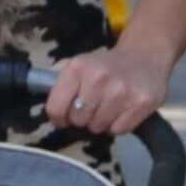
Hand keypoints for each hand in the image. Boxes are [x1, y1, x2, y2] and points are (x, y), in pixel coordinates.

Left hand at [46, 43, 172, 138]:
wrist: (146, 55)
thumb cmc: (106, 64)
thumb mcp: (77, 63)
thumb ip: (56, 78)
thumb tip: (40, 91)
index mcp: (77, 68)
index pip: (55, 108)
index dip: (58, 118)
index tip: (64, 118)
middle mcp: (99, 78)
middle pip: (78, 121)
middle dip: (81, 119)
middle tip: (91, 108)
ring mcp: (122, 91)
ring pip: (98, 128)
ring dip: (100, 123)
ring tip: (107, 108)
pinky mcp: (142, 103)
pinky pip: (119, 130)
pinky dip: (117, 126)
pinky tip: (121, 111)